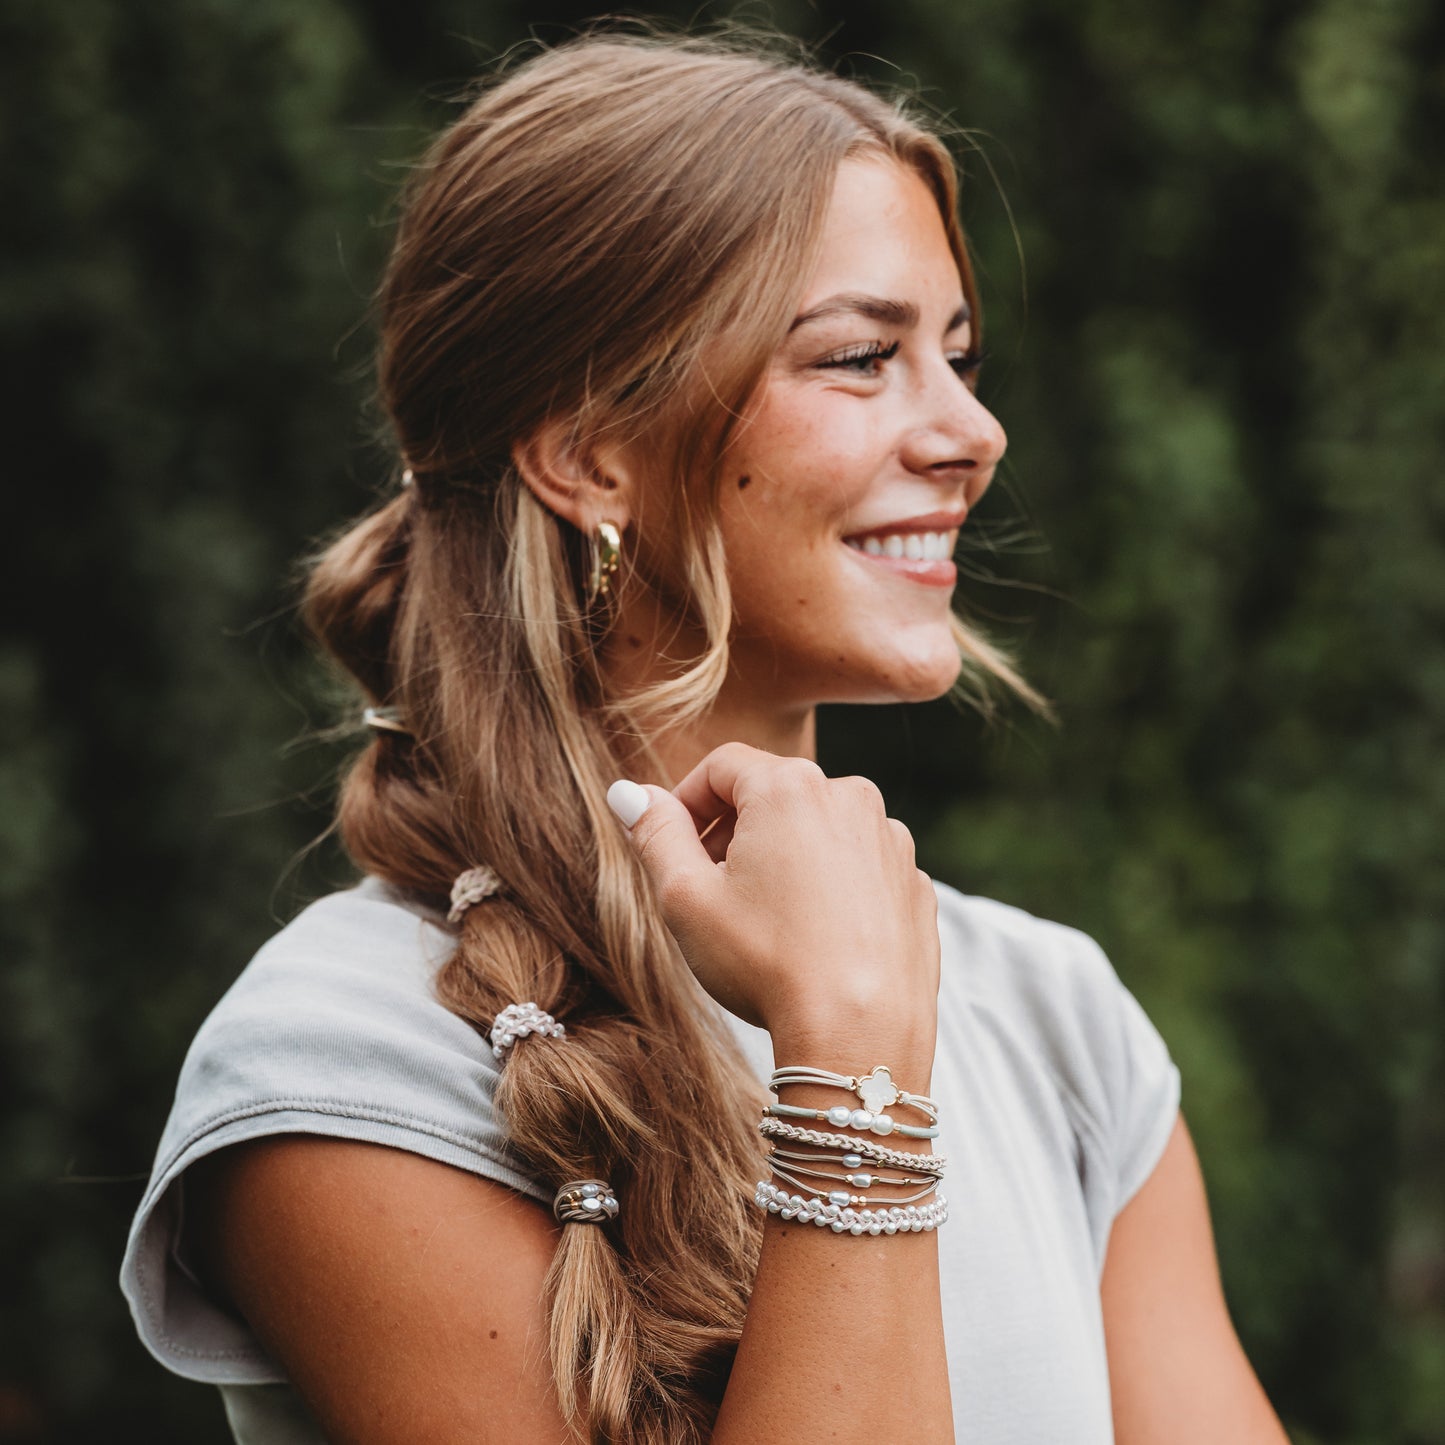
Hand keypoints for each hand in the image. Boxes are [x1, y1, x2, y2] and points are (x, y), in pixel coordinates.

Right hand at [608, 743, 939, 1061]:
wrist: (861, 1034)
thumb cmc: (766, 964)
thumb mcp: (684, 898)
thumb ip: (653, 832)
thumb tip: (629, 793)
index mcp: (790, 786)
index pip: (722, 766)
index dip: (687, 802)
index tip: (673, 848)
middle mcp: (850, 796)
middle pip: (773, 794)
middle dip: (735, 832)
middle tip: (713, 893)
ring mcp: (891, 840)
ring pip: (819, 829)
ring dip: (785, 858)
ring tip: (766, 922)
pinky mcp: (915, 883)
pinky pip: (859, 867)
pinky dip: (832, 887)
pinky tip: (814, 939)